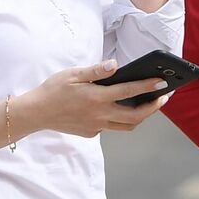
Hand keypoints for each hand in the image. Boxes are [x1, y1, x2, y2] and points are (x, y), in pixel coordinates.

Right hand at [14, 61, 169, 138]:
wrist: (34, 113)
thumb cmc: (53, 90)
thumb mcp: (72, 74)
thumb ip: (96, 70)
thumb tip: (115, 65)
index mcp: (96, 97)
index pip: (129, 91)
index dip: (149, 87)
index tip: (163, 82)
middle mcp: (99, 114)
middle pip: (136, 116)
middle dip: (153, 107)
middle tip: (163, 97)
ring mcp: (96, 126)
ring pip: (126, 125)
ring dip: (141, 116)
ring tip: (149, 104)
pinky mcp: (91, 133)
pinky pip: (111, 127)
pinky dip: (119, 119)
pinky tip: (119, 108)